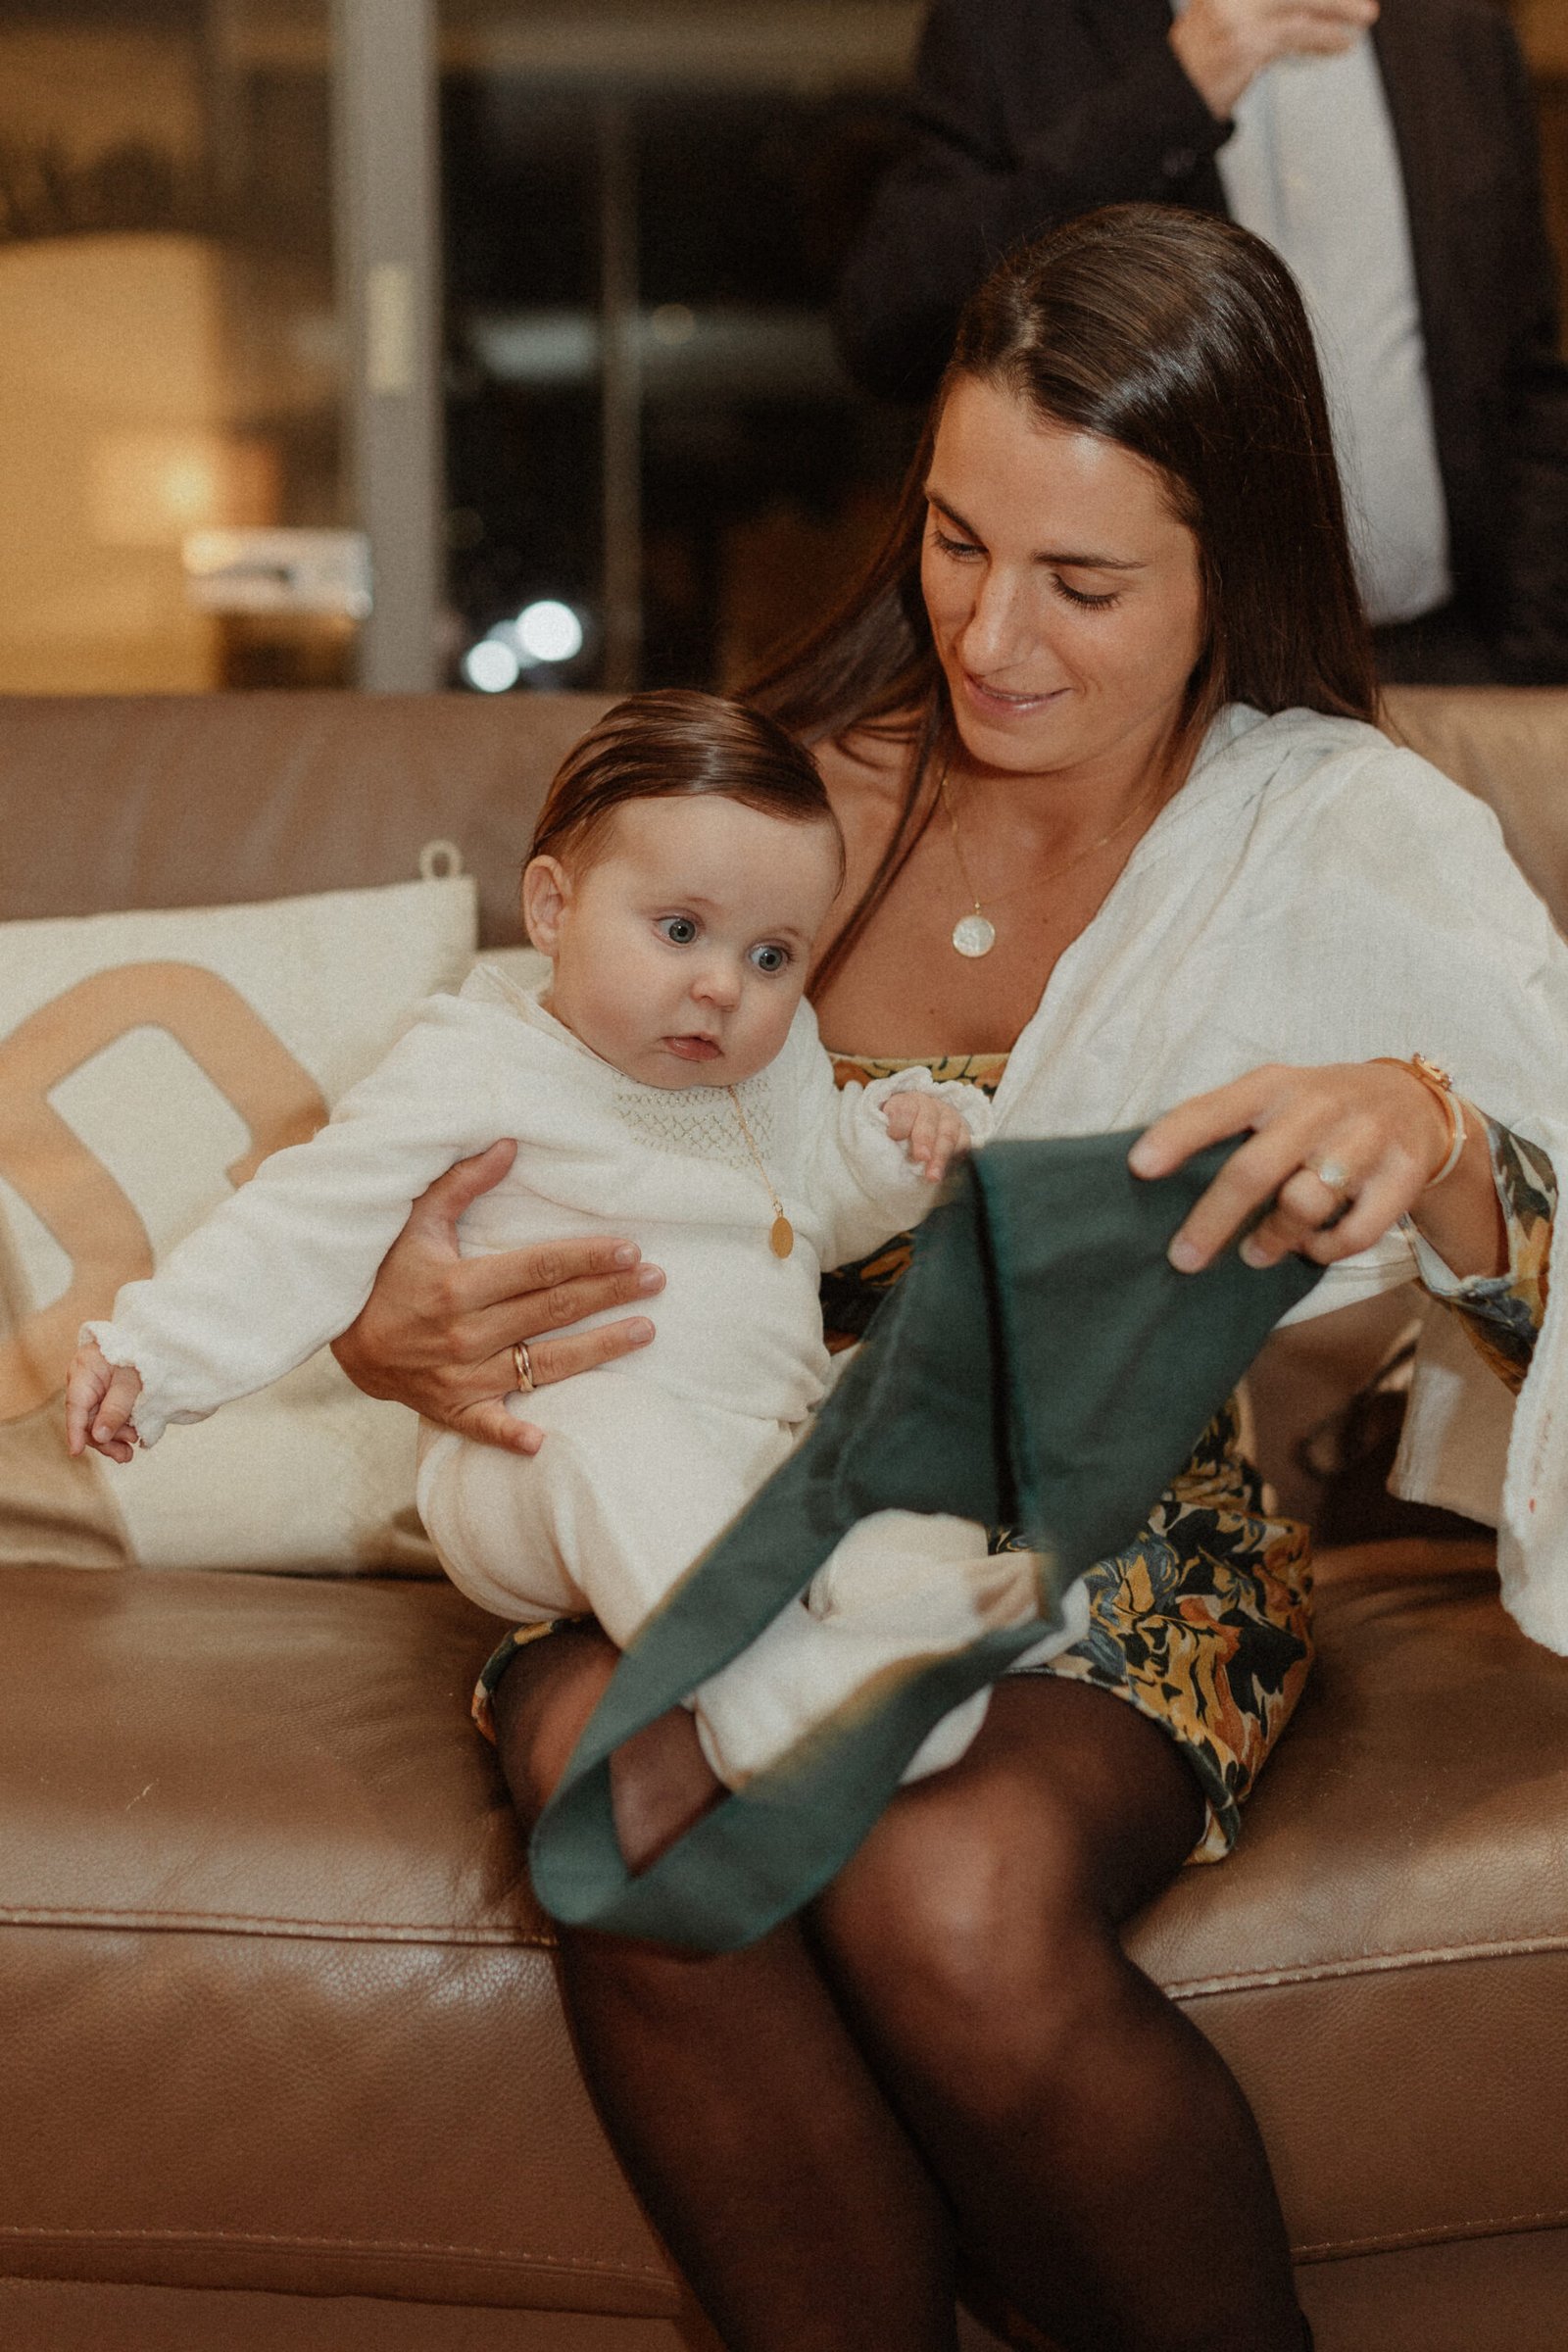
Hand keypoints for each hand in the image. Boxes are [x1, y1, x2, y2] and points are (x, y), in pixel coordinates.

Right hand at [66, 1340, 141, 1463]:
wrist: (152, 1339)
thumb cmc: (140, 1353)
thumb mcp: (131, 1382)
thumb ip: (115, 1409)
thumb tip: (99, 1436)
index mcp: (84, 1371)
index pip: (76, 1406)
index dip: (76, 1431)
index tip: (75, 1452)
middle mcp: (85, 1383)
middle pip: (87, 1419)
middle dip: (104, 1440)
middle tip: (125, 1456)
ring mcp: (95, 1390)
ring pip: (98, 1422)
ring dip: (114, 1438)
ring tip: (132, 1447)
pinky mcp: (107, 1396)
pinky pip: (108, 1417)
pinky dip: (120, 1429)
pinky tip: (133, 1438)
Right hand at [330, 1140, 663, 1455]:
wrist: (340, 1334)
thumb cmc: (384, 1270)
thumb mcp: (415, 1221)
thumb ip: (461, 1183)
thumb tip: (509, 1143)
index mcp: (457, 1286)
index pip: (539, 1269)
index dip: (588, 1258)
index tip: (630, 1250)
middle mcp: (464, 1333)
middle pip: (553, 1311)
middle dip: (610, 1293)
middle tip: (657, 1279)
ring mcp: (461, 1376)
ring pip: (544, 1364)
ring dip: (599, 1349)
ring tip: (645, 1330)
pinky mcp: (453, 1408)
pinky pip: (488, 1426)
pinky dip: (513, 1436)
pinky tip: (545, 1440)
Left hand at [882, 1091, 974, 1183]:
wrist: (915, 1130)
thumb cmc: (894, 1132)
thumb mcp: (882, 1128)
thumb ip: (880, 1133)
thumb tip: (883, 1146)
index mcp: (906, 1101)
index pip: (905, 1108)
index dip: (900, 1122)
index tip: (894, 1137)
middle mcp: (930, 1106)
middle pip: (929, 1120)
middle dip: (925, 1139)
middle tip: (921, 1158)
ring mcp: (948, 1118)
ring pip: (948, 1134)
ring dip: (941, 1156)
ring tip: (933, 1177)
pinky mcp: (962, 1132)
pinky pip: (963, 1144)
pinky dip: (955, 1158)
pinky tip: (946, 1173)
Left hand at [1128, 1059, 1501, 1277]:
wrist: (1413, 1103)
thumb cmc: (1317, 1110)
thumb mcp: (1273, 1097)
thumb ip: (1225, 1124)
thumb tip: (1152, 1170)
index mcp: (1275, 1085)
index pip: (1217, 1108)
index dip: (1177, 1137)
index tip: (1139, 1167)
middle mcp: (1319, 1106)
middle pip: (1255, 1169)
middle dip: (1214, 1220)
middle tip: (1184, 1258)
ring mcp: (1365, 1139)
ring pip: (1304, 1202)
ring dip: (1273, 1239)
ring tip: (1255, 1253)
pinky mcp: (1401, 1175)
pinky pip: (1356, 1232)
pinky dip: (1326, 1250)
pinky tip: (1311, 1248)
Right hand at [1170, 0, 1377, 118]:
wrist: (1170, 94)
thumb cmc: (1201, 57)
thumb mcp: (1228, 11)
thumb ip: (1263, 4)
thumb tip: (1312, 6)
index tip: (1343, 1)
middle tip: (1362, 2)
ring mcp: (1238, 12)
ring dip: (1341, 9)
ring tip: (1363, 17)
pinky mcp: (1246, 41)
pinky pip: (1297, 33)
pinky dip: (1325, 38)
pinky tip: (1340, 43)